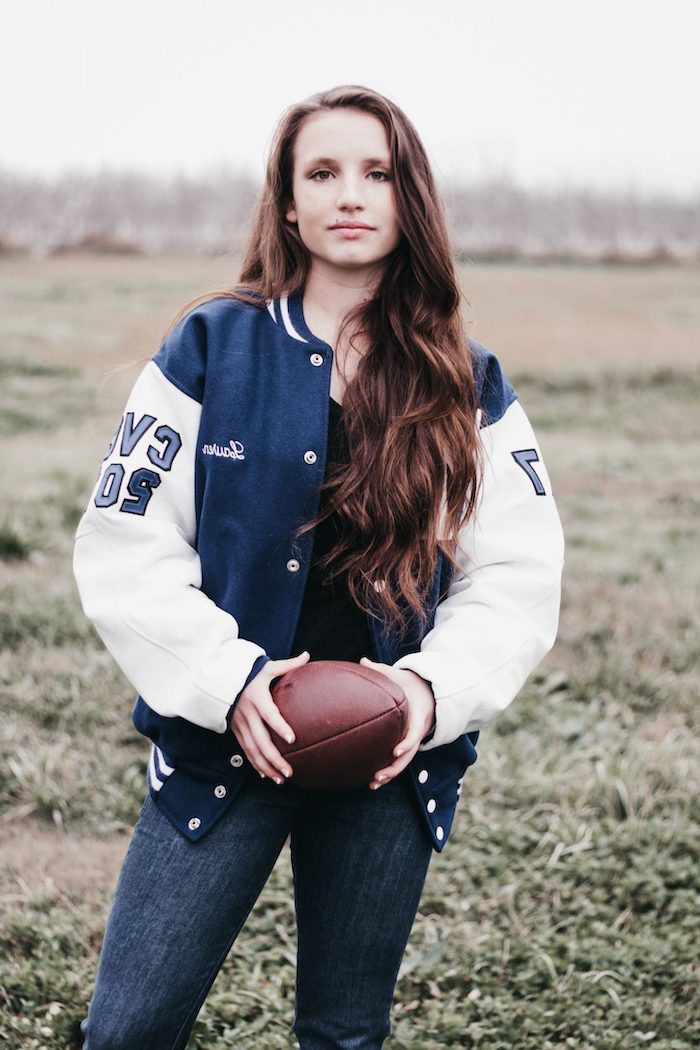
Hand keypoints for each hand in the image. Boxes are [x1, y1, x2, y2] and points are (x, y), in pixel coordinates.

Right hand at [231, 650, 309, 783]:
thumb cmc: (248, 673)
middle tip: (290, 771)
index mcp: (257, 698)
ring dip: (266, 767)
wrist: (218, 678)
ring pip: (252, 751)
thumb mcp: (266, 667)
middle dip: (275, 759)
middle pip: (260, 741)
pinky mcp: (235, 731)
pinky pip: (245, 751)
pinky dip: (255, 764)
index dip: (280, 726)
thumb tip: (307, 655)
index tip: (293, 739)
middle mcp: (247, 714)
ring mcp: (239, 725)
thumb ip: (288, 664)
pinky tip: (266, 775)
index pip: (270, 714)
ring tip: (281, 779)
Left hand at [359, 657, 435, 789]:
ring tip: (373, 783)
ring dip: (390, 774)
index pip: (414, 732)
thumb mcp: (398, 675)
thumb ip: (381, 670)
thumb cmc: (409, 682)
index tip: (395, 751)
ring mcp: (413, 739)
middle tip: (378, 776)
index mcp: (417, 715)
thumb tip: (362, 661)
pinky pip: (400, 760)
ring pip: (405, 761)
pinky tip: (373, 781)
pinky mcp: (407, 743)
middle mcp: (417, 730)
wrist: (427, 691)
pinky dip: (389, 770)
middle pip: (409, 754)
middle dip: (395, 767)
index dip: (406, 743)